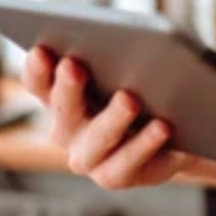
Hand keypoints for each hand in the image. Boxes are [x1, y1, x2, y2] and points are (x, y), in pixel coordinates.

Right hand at [22, 46, 192, 189]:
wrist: (179, 133)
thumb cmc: (146, 88)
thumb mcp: (131, 68)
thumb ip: (117, 56)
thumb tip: (125, 39)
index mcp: (60, 96)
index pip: (38, 81)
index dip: (37, 67)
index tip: (41, 49)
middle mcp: (67, 129)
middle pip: (62, 109)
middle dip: (68, 87)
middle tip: (74, 65)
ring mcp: (89, 157)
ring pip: (96, 139)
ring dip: (112, 118)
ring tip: (130, 99)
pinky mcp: (115, 175)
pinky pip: (127, 163)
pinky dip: (144, 144)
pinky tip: (162, 126)